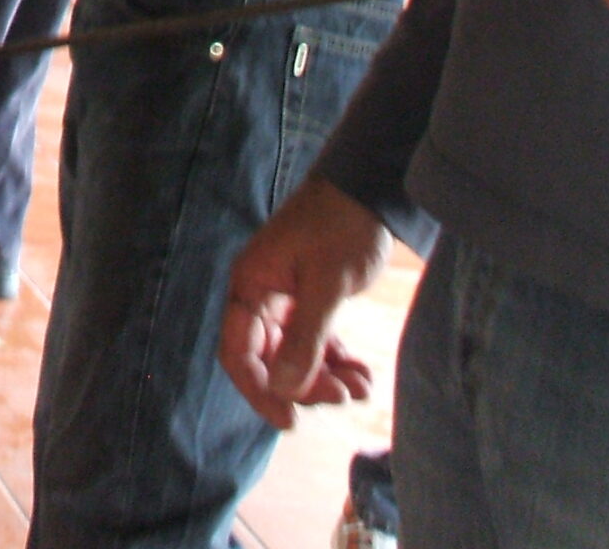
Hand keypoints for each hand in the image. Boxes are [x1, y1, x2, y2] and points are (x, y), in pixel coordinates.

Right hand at [218, 178, 387, 429]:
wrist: (369, 188)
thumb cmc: (341, 227)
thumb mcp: (326, 285)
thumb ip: (304, 338)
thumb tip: (283, 388)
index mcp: (251, 286)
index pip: (240, 352)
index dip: (259, 390)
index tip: (289, 421)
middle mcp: (262, 295)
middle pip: (270, 359)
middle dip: (305, 385)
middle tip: (342, 397)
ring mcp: (285, 298)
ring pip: (296, 354)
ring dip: (325, 377)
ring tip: (361, 388)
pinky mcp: (310, 298)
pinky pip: (316, 342)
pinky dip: (336, 361)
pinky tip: (362, 375)